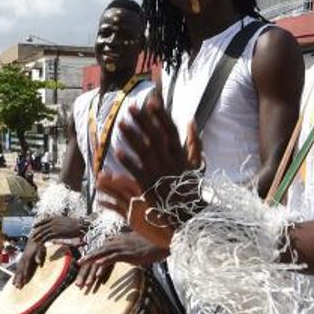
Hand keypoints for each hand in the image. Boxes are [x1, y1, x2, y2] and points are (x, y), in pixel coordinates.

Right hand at [13, 239, 45, 286]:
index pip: (26, 269)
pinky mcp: (22, 260)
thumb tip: (39, 263)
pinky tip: (14, 279)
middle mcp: (23, 260)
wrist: (34, 239)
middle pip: (20, 271)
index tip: (24, 282)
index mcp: (28, 258)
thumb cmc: (38, 245)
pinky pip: (18, 269)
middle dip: (19, 279)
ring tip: (14, 285)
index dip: (25, 276)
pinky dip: (15, 274)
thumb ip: (39, 256)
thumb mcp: (41, 249)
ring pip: (18, 271)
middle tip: (18, 287)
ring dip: (16, 278)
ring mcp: (22, 260)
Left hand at [29, 215, 84, 244]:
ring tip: (34, 239)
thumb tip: (59, 226)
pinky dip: (42, 240)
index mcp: (55, 218)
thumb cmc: (75, 224)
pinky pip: (46, 237)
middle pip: (42, 226)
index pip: (44, 220)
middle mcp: (53, 222)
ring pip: (43, 232)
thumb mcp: (66, 221)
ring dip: (38, 236)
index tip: (34, 226)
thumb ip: (60, 223)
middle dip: (36, 231)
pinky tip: (40, 243)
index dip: (38, 223)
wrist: (79, 225)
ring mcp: (54, 227)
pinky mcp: (56, 233)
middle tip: (32, 234)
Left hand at [75, 231, 169, 291]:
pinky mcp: (128, 253)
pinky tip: (98, 265)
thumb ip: (131, 249)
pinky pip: (113, 257)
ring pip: (103, 252)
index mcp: (121, 239)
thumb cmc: (153, 244)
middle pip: (100, 248)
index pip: (104, 245)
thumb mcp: (138, 245)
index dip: (94, 251)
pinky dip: (105, 261)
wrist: (164, 242)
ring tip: (82, 264)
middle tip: (78, 262)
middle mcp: (120, 241)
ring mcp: (123, 246)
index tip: (85, 257)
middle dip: (89, 256)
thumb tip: (127, 255)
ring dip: (91, 258)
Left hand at [94, 89, 198, 233]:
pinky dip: (128, 161)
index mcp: (180, 154)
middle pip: (154, 136)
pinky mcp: (149, 184)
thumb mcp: (196, 162)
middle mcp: (170, 160)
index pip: (170, 130)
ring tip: (120, 124)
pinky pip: (136, 171)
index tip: (151, 102)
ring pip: (143, 150)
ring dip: (131, 137)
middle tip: (131, 108)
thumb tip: (191, 120)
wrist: (187, 212)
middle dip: (142, 121)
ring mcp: (159, 172)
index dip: (160, 115)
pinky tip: (117, 151)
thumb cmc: (190, 186)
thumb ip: (194, 141)